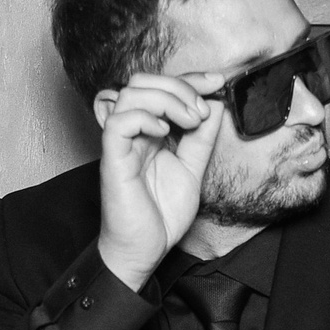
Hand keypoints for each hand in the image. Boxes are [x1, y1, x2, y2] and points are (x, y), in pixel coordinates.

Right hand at [96, 75, 223, 288]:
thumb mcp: (192, 170)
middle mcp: (133, 133)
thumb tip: (215, 106)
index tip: (218, 83)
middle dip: (178, 86)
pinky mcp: (112, 160)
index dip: (190, 80)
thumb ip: (201, 140)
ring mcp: (120, 144)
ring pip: (129, 94)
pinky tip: (164, 133)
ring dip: (166, 99)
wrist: (145, 250)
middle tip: (200, 110)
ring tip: (189, 121)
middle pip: (142, 82)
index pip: (162, 89)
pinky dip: (144, 118)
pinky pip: (118, 122)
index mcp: (149, 132)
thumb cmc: (161, 215)